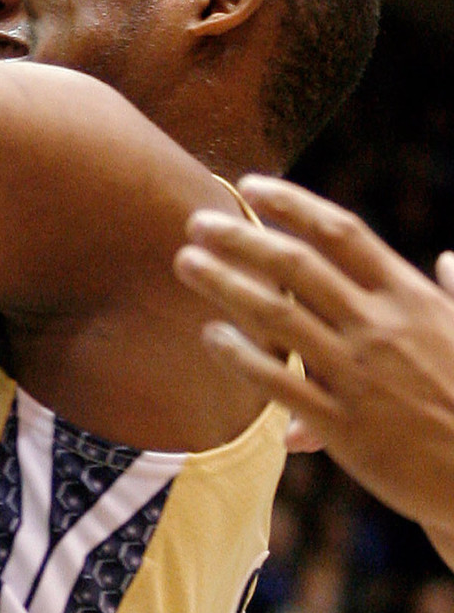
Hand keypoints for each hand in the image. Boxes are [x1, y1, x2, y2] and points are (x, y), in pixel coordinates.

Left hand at [174, 175, 453, 533]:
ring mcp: (358, 376)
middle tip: (195, 221)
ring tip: (186, 263)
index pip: (342, 234)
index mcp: (411, 298)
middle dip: (241, 238)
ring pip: (277, 317)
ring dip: (224, 285)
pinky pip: (277, 383)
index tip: (253, 186)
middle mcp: (380, 328)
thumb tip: (448, 261)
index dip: (293, 204)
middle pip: (297, 266)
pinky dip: (240, 357)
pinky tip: (212, 338)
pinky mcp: (343, 426)